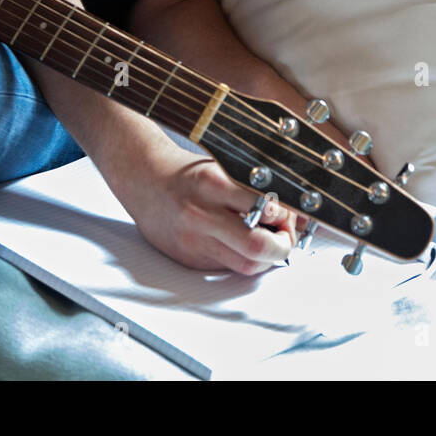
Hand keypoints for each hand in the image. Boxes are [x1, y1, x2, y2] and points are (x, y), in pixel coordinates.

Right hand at [107, 135, 299, 275]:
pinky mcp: (189, 258)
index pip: (264, 208)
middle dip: (283, 245)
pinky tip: (244, 246)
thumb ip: (254, 188)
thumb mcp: (222, 168)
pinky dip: (243, 260)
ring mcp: (195, 240)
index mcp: (213, 184)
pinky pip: (227, 268)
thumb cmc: (185, 173)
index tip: (290, 214)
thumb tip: (292, 211)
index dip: (286, 216)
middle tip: (287, 238)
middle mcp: (203, 215)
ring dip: (266, 258)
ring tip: (268, 242)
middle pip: (257, 245)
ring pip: (246, 265)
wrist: (143, 181)